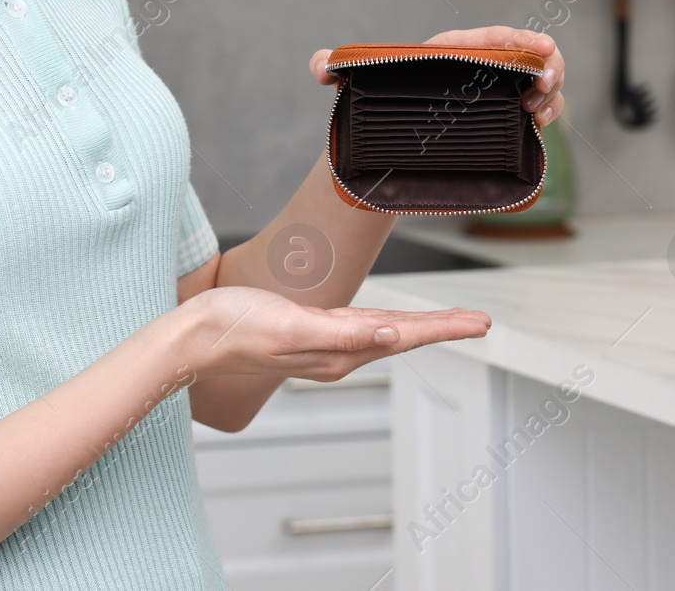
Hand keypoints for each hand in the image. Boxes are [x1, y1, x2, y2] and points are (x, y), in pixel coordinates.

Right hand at [177, 286, 490, 382]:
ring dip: (418, 327)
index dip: (444, 327)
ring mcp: (322, 345)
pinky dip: (384, 323)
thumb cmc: (235, 328)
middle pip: (401, 337)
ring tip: (450, 321)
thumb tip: (388, 335)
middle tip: (480, 321)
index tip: (479, 322)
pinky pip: (359, 328)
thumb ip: (340, 333)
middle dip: (442, 327)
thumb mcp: (290, 326)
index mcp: (337, 353)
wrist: (194, 335)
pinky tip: (390, 322)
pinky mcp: (308, 332)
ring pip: (383, 333)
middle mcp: (336, 354)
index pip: (403, 338)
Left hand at [309, 26, 566, 125]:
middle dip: (546, 65)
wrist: (390, 139)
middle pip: (527, 55)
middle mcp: (480, 66)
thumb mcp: (353, 85)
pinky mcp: (503, 116)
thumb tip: (319, 67)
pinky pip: (538, 107)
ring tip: (540, 109)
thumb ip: (331, 69)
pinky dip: (548, 110)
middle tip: (543, 86)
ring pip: (538, 80)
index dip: (520, 38)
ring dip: (551, 90)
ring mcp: (496, 91)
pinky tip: (541, 122)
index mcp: (451, 50)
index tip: (541, 46)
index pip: (492, 37)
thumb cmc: (378, 102)